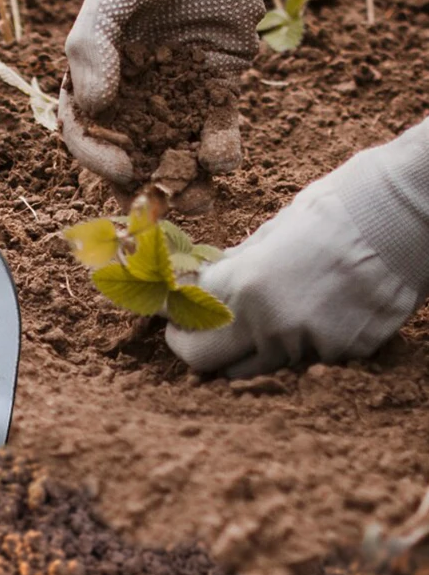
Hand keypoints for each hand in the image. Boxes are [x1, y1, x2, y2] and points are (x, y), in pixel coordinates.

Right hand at [59, 0, 301, 190]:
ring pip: (174, 145)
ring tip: (197, 199)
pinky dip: (220, 145)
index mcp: (96, 67)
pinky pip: (216, 124)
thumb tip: (91, 107)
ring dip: (183, 176)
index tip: (120, 166)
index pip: (86, 125)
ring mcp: (177, 87)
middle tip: (158, 204)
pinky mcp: (218, 81)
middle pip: (130, 146)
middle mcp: (133, 85)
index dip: (97, 153)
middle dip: (142, 180)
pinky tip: (223, 160)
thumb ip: (92, 47)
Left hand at [167, 122, 428, 376]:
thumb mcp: (272, 231)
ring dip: (245, 347)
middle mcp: (271, 325)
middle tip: (194, 332)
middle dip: (193, 346)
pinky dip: (296, 343)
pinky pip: (302, 359)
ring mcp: (309, 346)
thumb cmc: (337, 209)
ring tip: (259, 315)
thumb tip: (205, 282)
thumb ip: (236, 267)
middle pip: (206, 361)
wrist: (406, 218)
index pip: (186, 319)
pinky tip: (313, 310)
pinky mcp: (343, 355)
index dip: (172, 317)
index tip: (170, 314)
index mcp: (246, 285)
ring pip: (256, 365)